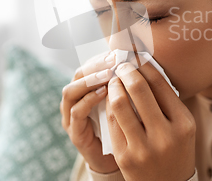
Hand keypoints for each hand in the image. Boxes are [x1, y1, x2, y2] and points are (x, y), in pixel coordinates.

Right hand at [60, 51, 119, 173]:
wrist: (121, 159)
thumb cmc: (126, 125)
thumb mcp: (127, 100)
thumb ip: (128, 82)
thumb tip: (140, 56)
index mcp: (87, 90)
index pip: (88, 66)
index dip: (101, 57)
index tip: (118, 51)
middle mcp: (75, 101)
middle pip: (77, 75)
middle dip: (95, 65)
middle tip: (113, 60)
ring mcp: (72, 117)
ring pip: (70, 91)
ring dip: (89, 80)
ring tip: (108, 74)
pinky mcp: (75, 133)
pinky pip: (76, 112)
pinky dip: (88, 100)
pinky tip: (104, 93)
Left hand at [106, 60, 195, 180]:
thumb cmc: (176, 149)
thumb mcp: (182, 126)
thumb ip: (168, 101)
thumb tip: (146, 67)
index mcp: (183, 123)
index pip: (160, 84)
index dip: (144, 65)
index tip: (136, 56)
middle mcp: (165, 135)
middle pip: (139, 89)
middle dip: (126, 71)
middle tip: (121, 65)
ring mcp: (143, 148)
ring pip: (120, 104)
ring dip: (114, 86)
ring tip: (114, 80)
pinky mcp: (125, 157)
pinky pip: (112, 123)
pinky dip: (109, 106)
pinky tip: (110, 99)